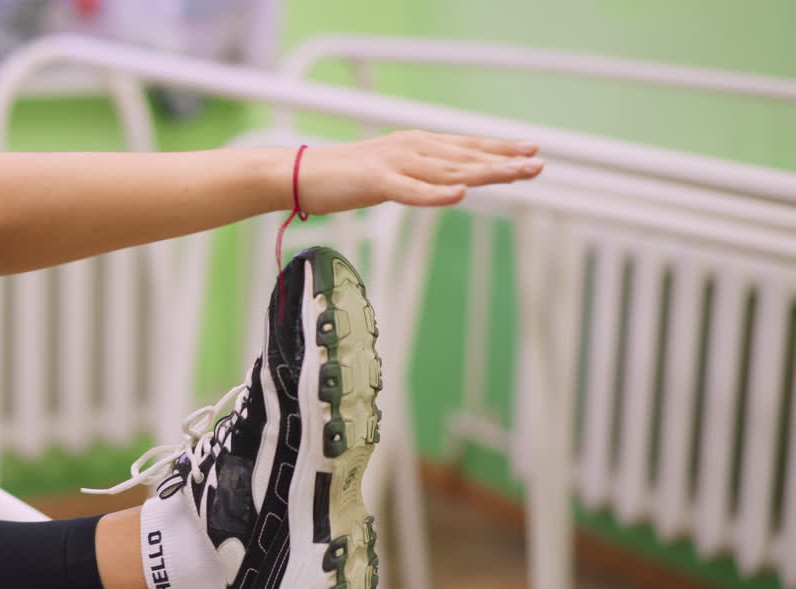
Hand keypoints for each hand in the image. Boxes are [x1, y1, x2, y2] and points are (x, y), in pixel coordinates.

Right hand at [298, 130, 543, 213]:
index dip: (498, 148)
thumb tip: (445, 185)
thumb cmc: (342, 177)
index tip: (530, 150)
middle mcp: (410, 148)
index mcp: (414, 145)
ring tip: (515, 174)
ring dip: (484, 172)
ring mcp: (395, 163)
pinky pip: (412, 190)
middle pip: (465, 157)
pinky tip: (460, 194)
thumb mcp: (389, 173)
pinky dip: (437, 193)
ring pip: (448, 170)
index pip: (465, 147)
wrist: (301, 174)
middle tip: (537, 164)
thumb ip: (417, 177)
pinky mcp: (376, 181)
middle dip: (503, 161)